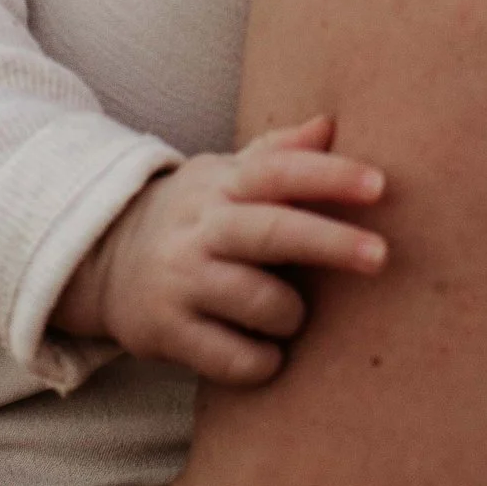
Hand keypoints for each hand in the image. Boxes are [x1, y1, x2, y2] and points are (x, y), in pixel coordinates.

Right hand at [56, 119, 388, 387]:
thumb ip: (278, 153)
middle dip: (330, 242)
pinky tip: (268, 354)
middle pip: (272, 232)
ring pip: (257, 301)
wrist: (105, 262)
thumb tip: (330, 124)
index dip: (328, 176)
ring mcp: (181, 282)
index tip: (378, 185)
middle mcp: (200, 230)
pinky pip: (232, 358)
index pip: (278, 171)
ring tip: (290, 315)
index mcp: (222, 186)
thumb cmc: (195, 218)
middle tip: (380, 255)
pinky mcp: (167, 332)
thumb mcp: (225, 176)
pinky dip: (263, 361)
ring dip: (291, 315)